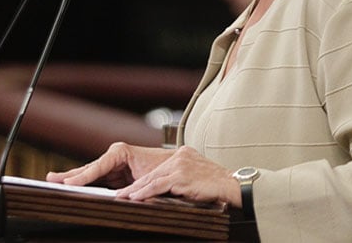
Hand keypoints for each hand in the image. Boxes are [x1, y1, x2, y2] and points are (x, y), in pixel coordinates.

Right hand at [45, 143, 173, 188]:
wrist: (176, 167)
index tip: (69, 183)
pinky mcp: (112, 176)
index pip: (98, 166)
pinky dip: (81, 184)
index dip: (83, 176)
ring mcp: (111, 166)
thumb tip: (123, 198)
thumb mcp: (151, 177)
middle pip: (88, 169)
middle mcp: (113, 157)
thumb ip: (136, 185)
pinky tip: (68, 187)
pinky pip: (94, 180)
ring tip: (51, 181)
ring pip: (88, 175)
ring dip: (71, 179)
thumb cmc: (166, 169)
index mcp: (121, 152)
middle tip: (49, 179)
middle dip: (69, 175)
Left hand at [118, 145, 240, 205]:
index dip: (143, 178)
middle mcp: (180, 156)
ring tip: (123, 196)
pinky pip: (158, 185)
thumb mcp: (196, 175)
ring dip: (136, 189)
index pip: (159, 168)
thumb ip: (181, 177)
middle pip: (152, 172)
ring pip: (152, 178)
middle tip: (120, 192)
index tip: (131, 186)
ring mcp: (180, 165)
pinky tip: (135, 197)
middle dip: (135, 184)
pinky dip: (145, 192)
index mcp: (183, 154)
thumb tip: (164, 189)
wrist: (232, 185)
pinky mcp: (181, 176)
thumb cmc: (216, 184)